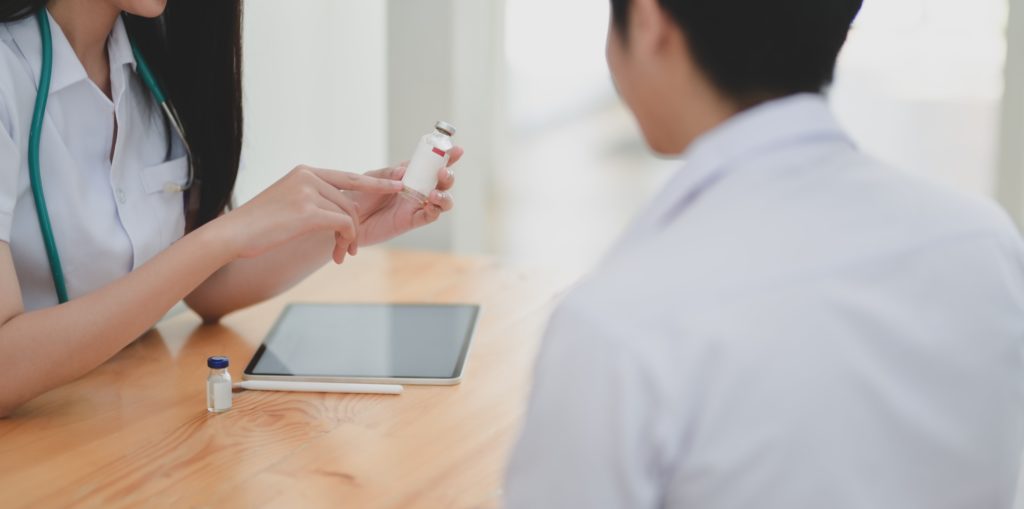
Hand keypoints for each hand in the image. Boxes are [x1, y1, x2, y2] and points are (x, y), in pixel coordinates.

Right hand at [212, 165, 402, 263]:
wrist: (231, 235)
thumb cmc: (257, 226)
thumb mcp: (287, 204)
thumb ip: (312, 200)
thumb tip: (340, 212)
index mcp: (304, 172)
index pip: (348, 176)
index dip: (375, 184)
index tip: (397, 186)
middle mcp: (308, 176)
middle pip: (350, 201)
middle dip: (354, 227)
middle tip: (351, 249)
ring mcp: (308, 191)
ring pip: (348, 214)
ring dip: (350, 238)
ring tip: (342, 255)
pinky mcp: (308, 211)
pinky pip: (343, 225)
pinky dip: (347, 240)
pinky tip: (340, 254)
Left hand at [345, 147, 461, 245]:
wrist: (347, 219)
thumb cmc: (357, 196)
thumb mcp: (370, 179)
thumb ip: (387, 174)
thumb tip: (404, 171)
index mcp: (408, 175)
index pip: (430, 163)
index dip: (446, 157)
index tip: (456, 149)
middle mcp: (416, 189)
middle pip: (441, 181)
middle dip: (448, 175)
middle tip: (442, 172)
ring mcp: (416, 205)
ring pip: (442, 200)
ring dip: (445, 195)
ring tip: (435, 193)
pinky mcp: (411, 221)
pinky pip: (429, 216)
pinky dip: (434, 210)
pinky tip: (430, 205)